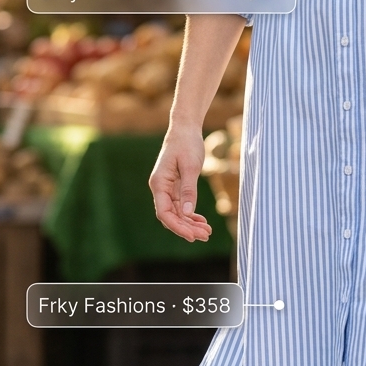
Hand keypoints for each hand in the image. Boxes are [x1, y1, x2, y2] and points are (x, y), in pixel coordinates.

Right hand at [149, 124, 212, 242]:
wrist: (185, 129)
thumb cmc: (186, 144)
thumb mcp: (190, 167)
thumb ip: (188, 190)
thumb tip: (188, 213)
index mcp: (159, 184)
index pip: (164, 213)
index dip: (177, 227)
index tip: (192, 236)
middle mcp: (160, 189)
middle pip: (171, 216)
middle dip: (187, 228)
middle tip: (205, 236)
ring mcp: (167, 189)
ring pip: (177, 213)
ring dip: (191, 224)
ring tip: (207, 232)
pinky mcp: (176, 187)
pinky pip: (182, 206)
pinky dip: (191, 215)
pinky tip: (202, 222)